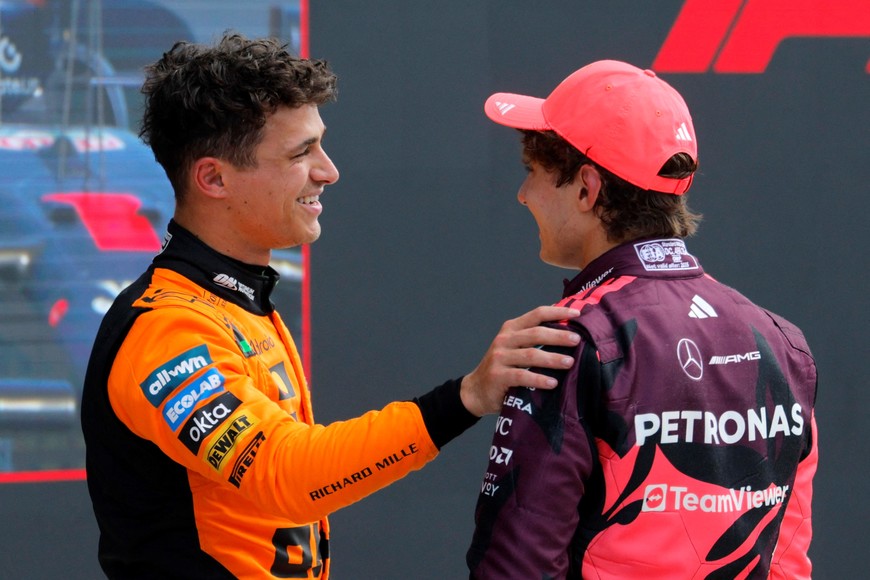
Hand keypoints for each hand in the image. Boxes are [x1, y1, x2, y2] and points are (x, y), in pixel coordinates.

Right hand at [460, 306, 579, 416]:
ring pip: (531, 354)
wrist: (476, 390)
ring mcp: (500, 358)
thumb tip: (568, 334)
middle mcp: (504, 340)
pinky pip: (522, 376)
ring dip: (553, 358)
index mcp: (511, 329)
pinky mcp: (498, 376)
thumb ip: (534, 340)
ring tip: (570, 362)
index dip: (557, 312)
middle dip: (559, 336)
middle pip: (535, 333)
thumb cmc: (503, 368)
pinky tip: (553, 383)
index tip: (577, 313)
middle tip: (577, 340)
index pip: (536, 314)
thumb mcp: (514, 347)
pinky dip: (539, 379)